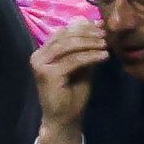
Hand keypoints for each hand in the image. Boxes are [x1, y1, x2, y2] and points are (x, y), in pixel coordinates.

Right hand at [31, 20, 105, 143]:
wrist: (65, 118)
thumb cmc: (72, 94)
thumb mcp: (81, 66)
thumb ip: (85, 49)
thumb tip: (95, 27)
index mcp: (43, 53)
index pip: (62, 32)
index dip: (82, 27)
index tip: (101, 25)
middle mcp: (38, 56)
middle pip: (64, 36)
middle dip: (87, 33)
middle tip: (105, 34)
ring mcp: (40, 65)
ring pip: (67, 46)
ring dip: (89, 43)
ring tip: (106, 44)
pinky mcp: (47, 74)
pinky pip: (73, 60)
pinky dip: (90, 56)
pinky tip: (104, 56)